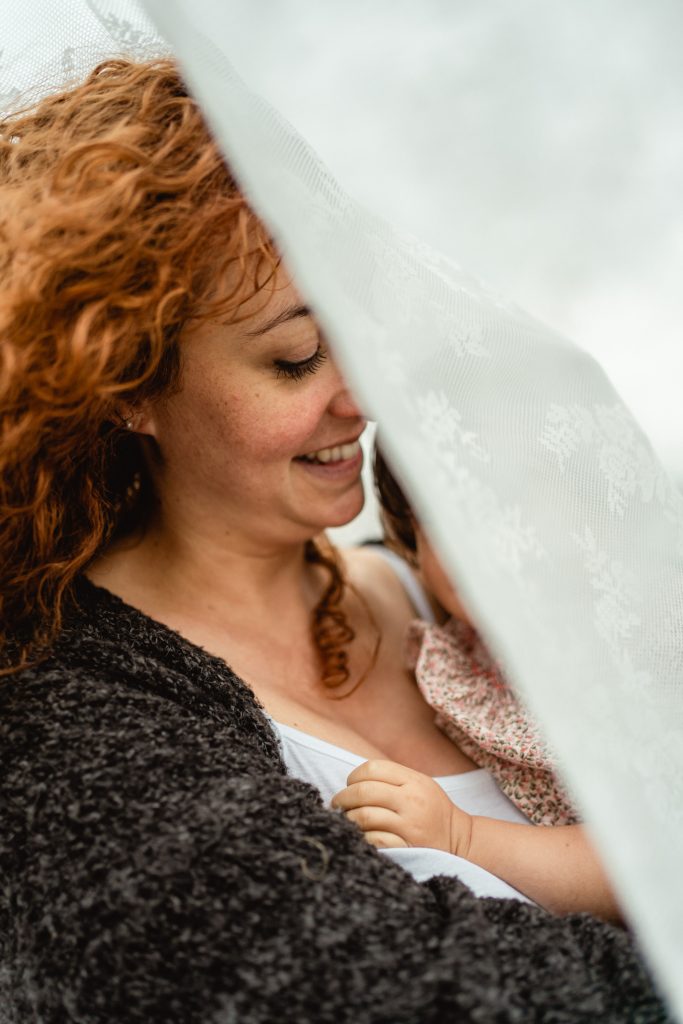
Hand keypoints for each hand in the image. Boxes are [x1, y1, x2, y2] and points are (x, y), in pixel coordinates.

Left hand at [331, 758, 472, 855]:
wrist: (461, 840)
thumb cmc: (432, 810)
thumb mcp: (420, 784)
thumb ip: (393, 777)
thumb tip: (354, 779)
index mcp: (413, 780)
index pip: (372, 769)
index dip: (354, 776)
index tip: (349, 786)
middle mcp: (411, 800)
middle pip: (364, 791)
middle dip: (343, 798)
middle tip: (338, 804)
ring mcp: (409, 825)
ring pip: (364, 816)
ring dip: (348, 818)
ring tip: (346, 820)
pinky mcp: (407, 848)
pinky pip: (373, 840)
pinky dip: (361, 837)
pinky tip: (360, 836)